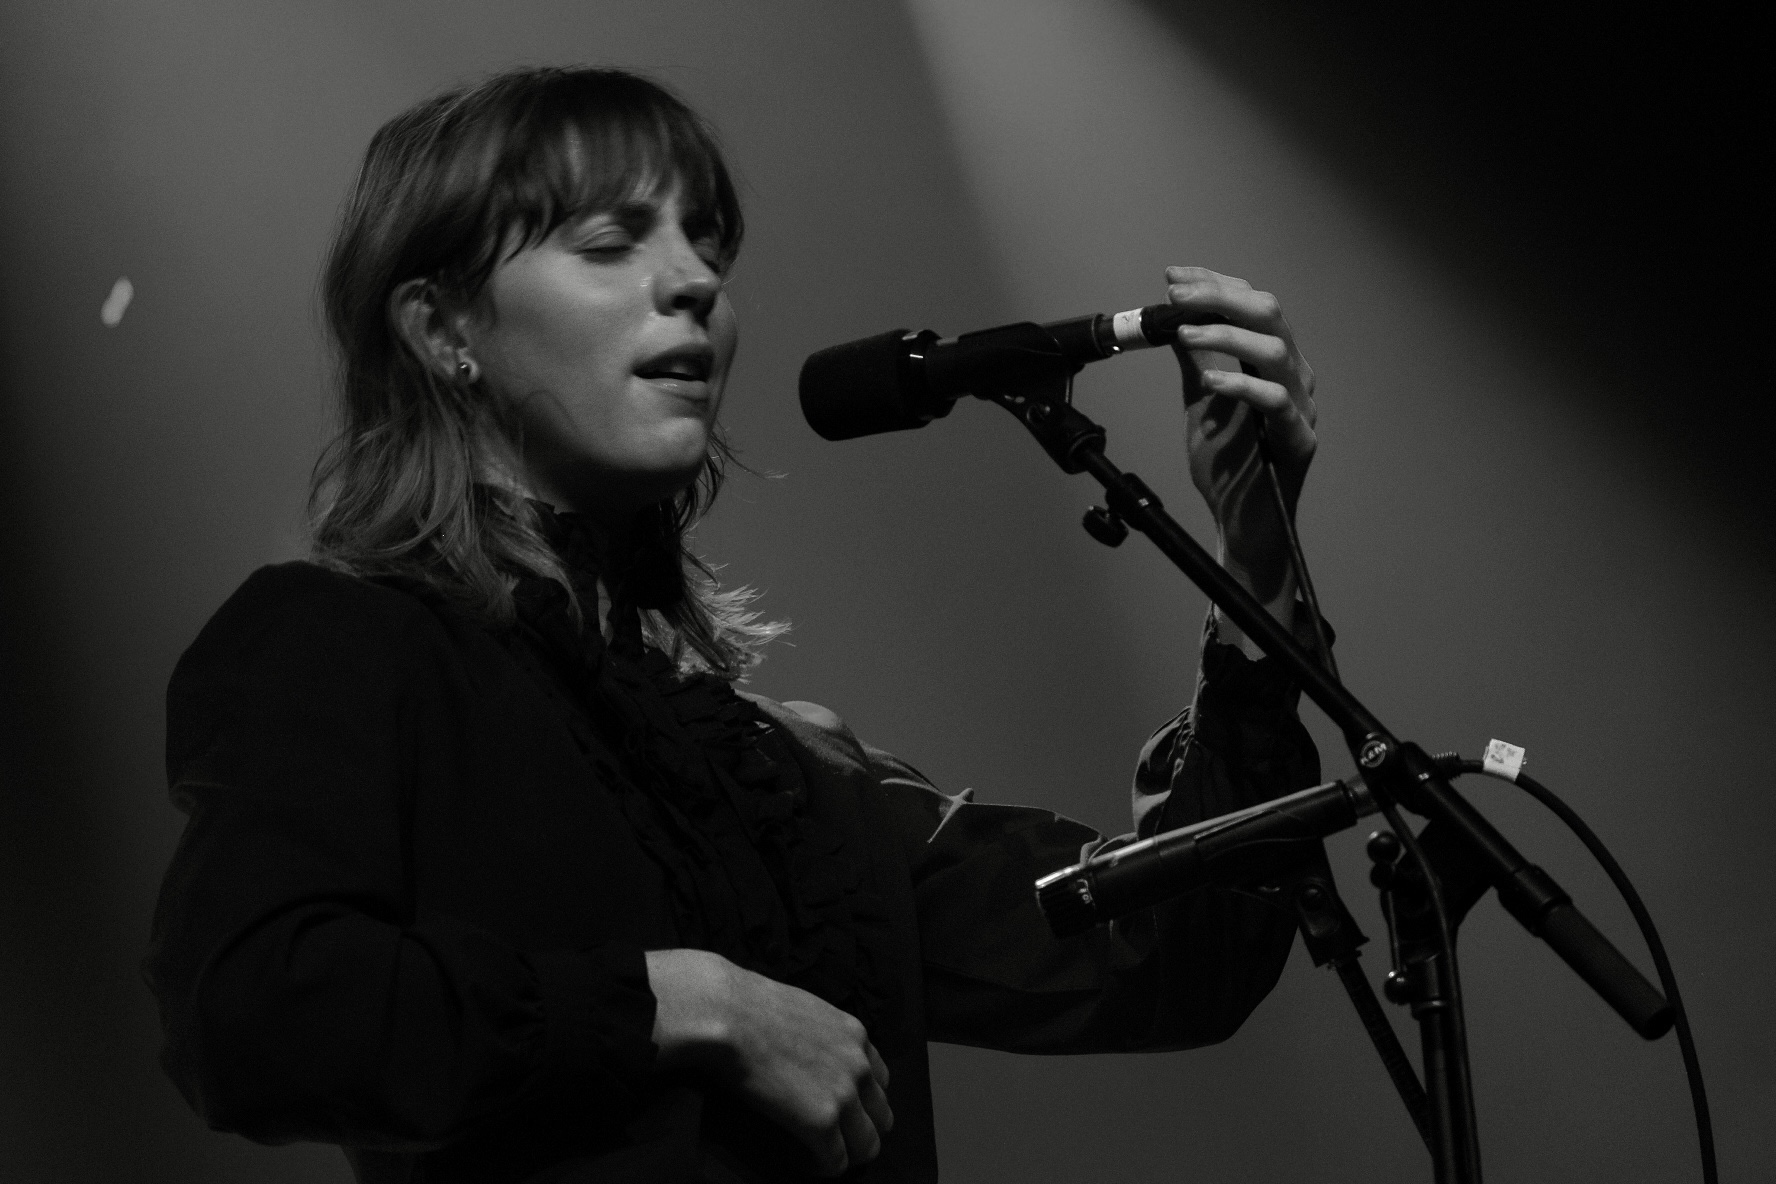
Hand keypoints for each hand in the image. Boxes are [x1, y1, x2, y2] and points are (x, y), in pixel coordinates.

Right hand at [646, 949, 891, 1176]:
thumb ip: (822, 1034)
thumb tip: (809, 1050)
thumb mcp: (805, 1010)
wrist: (729, 1013)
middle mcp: (860, 1066)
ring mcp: (844, 1096)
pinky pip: (836, 1162)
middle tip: (832, 1138)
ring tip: (819, 1153)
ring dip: (846, 1153)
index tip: (839, 1109)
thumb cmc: (750, 1005)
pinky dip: (821, 1166)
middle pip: (881, 1117)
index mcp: (856, 1035)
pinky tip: (802, 1159)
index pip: (880, 1081)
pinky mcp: (821, 1122)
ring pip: (867, 1146)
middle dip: (860, 1130)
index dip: (861, 1100)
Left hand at [1165, 266, 1316, 644]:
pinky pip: (1275, 401)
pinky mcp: (1298, 440)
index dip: (1215, 284)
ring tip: (1184, 334)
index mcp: (1274, 363)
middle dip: (1219, 296)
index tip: (1174, 276)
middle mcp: (1295, 377)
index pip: (1253, 305)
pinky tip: (1208, 380)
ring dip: (1224, 335)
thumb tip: (1172, 321)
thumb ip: (1195, 362)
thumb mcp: (1201, 403)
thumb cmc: (1227, 469)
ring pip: (1274, 350)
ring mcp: (1301, 407)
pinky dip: (1240, 384)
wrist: (1242, 525)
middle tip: (1176, 295)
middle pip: (1268, 314)